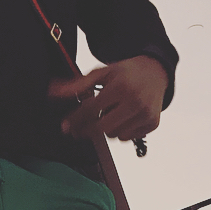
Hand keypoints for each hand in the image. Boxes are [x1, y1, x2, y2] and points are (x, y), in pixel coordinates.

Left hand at [48, 56, 167, 142]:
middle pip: (102, 127)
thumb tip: (54, 92)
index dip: (76, 119)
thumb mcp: (102, 73)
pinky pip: (128, 137)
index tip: (66, 126)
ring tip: (107, 115)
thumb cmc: (126, 73)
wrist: (156, 71)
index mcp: (121, 86)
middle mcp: (135, 101)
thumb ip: (78, 84)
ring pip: (114, 135)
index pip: (91, 109)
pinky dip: (120, 131)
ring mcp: (145, 114)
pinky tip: (121, 119)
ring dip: (106, 129)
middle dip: (88, 130)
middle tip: (80, 128)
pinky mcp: (152, 123)